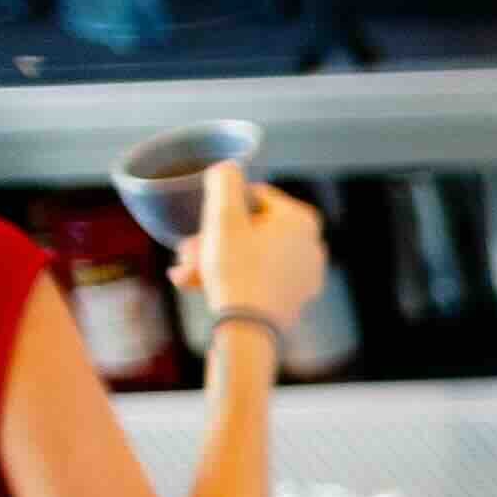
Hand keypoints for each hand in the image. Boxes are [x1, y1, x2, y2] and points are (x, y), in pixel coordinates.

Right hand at [182, 167, 323, 341]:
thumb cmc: (237, 269)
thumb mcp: (223, 217)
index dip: (222, 207)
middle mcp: (312, 245)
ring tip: (184, 274)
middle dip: (211, 240)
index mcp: (302, 220)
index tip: (202, 224)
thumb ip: (224, 182)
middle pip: (250, 229)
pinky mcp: (295, 296)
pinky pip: (258, 277)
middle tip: (184, 253)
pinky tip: (197, 285)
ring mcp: (306, 273)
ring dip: (211, 260)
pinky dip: (229, 278)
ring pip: (249, 255)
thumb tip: (228, 167)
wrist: (249, 328)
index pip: (256, 196)